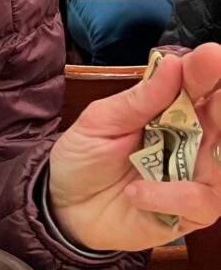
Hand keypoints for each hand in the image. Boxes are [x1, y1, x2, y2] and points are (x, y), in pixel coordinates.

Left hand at [48, 45, 220, 250]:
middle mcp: (194, 141)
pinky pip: (199, 202)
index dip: (209, 70)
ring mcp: (194, 177)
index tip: (212, 56)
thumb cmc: (85, 156)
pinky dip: (171, 195)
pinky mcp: (187, 212)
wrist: (64, 204)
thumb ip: (139, 99)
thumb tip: (172, 64)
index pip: (202, 85)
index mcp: (175, 110)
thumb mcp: (101, 121)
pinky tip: (136, 192)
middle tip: (215, 101)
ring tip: (183, 138)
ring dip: (213, 149)